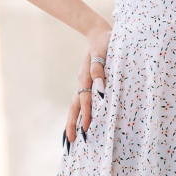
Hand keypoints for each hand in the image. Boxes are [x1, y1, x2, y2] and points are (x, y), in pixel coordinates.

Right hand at [67, 23, 111, 141]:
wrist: (99, 33)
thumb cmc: (104, 42)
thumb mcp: (103, 51)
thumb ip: (99, 68)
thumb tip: (99, 87)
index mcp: (86, 77)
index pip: (85, 99)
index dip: (86, 114)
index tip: (86, 129)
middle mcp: (82, 82)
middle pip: (75, 107)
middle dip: (72, 124)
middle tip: (71, 142)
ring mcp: (83, 84)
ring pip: (76, 106)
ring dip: (73, 122)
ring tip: (70, 139)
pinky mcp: (87, 84)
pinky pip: (81, 102)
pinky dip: (79, 114)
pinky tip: (80, 124)